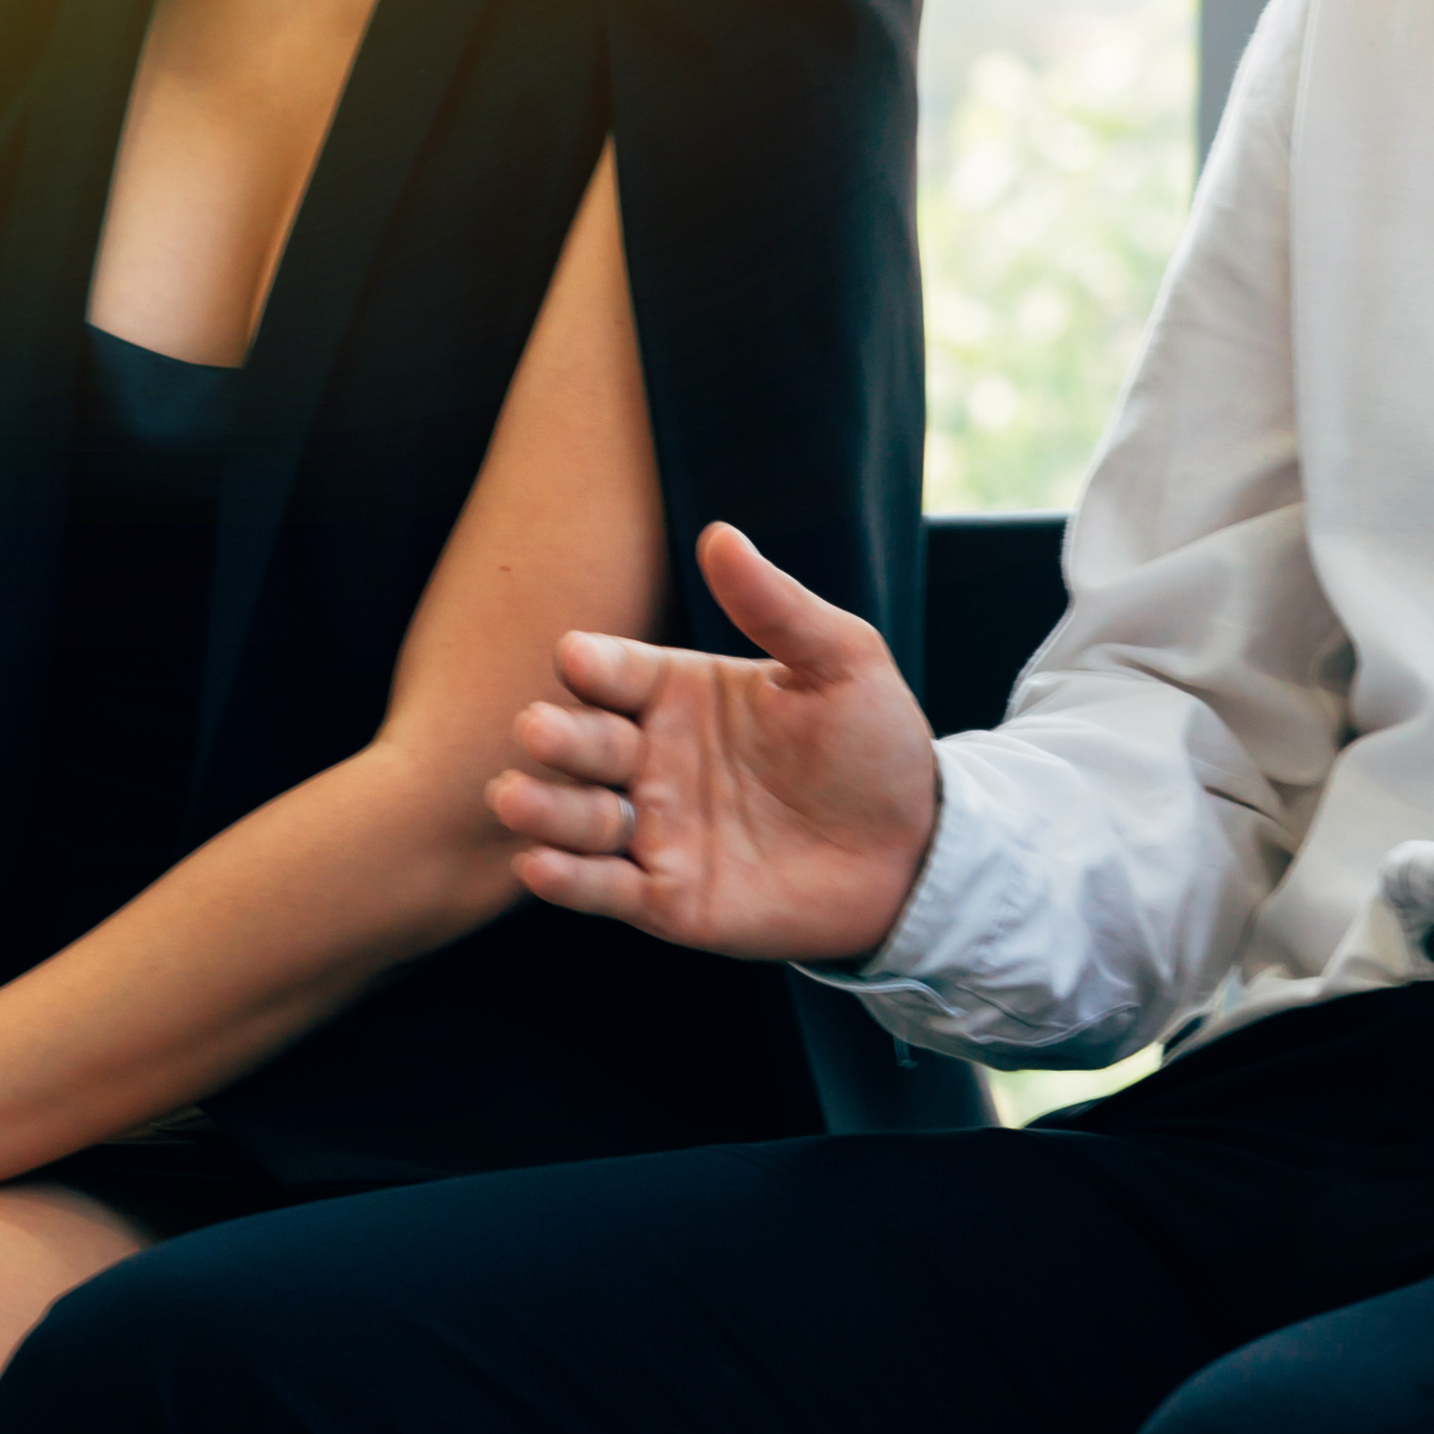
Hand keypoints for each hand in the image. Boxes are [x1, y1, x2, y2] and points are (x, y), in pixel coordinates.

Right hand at [491, 522, 943, 963]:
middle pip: (582, 740)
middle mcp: (652, 757)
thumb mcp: (841, 662)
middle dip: (556, 735)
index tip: (576, 658)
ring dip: (543, 806)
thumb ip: (777, 606)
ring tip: (516, 797)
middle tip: (539, 730)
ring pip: (577, 815)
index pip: (615, 671)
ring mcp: (654, 829)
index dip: (593, 665)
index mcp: (679, 692)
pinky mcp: (666, 898)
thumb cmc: (874, 747)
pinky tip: (541, 866)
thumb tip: (719, 534)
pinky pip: (602, 889)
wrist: (916, 851)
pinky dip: (566, 879)